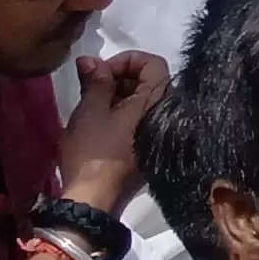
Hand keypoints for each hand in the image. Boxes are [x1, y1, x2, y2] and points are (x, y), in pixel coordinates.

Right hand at [55, 52, 167, 208]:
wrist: (95, 201)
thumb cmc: (92, 153)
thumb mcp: (89, 111)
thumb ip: (96, 81)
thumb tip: (91, 59)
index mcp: (158, 100)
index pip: (153, 62)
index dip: (125, 60)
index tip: (99, 71)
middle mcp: (169, 113)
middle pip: (151, 81)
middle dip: (120, 77)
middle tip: (91, 86)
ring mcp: (162, 132)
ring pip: (145, 101)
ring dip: (120, 95)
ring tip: (92, 103)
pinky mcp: (153, 147)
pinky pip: (143, 119)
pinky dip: (125, 113)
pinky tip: (102, 121)